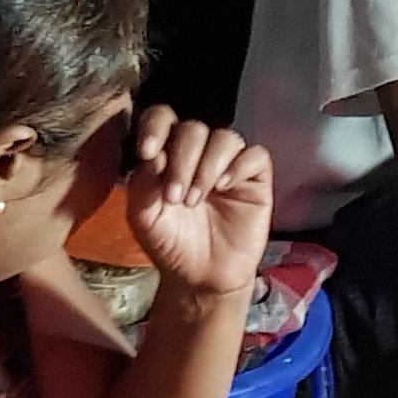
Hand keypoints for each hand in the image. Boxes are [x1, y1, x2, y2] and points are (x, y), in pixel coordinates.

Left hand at [120, 109, 273, 299]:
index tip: (148, 152)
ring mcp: (228, 164)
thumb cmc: (170, 244)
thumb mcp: (143, 217)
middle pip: (194, 128)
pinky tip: (224, 187)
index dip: (155, 127)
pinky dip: (238, 166)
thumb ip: (142, 183)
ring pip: (225, 138)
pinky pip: (255, 155)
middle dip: (182, 158)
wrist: (200, 277)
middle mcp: (199, 152)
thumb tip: (154, 153)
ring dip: (207, 166)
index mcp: (167, 153)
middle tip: (175, 197)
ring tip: (195, 199)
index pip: (162, 120)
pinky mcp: (255, 179)